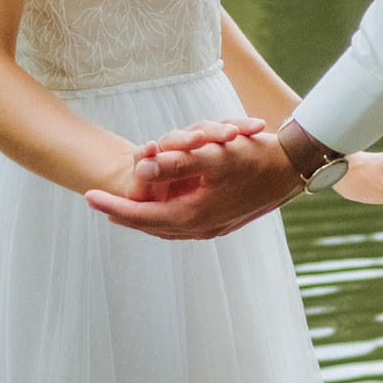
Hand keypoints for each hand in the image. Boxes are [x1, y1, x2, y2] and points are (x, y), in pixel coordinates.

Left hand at [86, 130, 302, 240]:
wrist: (293, 169)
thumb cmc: (255, 157)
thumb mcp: (214, 155)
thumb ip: (175, 162)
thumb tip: (142, 166)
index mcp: (194, 216)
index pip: (142, 216)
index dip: (113, 206)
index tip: (88, 196)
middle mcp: (201, 228)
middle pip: (152, 226)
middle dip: (125, 215)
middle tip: (100, 205)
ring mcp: (213, 227)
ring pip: (167, 227)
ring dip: (144, 217)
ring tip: (122, 208)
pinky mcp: (223, 220)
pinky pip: (182, 224)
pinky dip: (164, 217)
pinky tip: (160, 208)